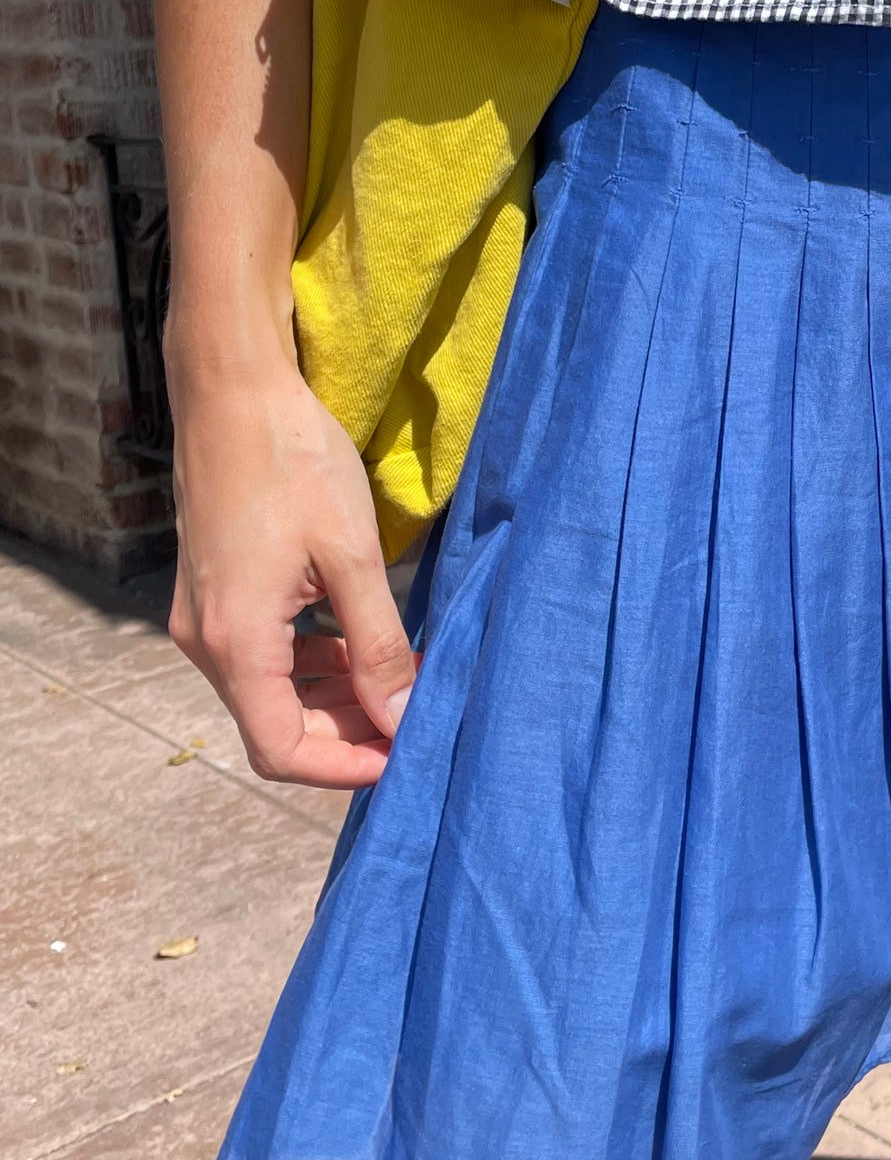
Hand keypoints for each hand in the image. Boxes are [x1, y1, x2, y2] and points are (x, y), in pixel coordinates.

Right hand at [166, 349, 418, 787]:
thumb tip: (402, 718)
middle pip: (275, 726)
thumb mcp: (352, 555)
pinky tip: (361, 644)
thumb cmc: (292, 460)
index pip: (281, 751)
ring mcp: (205, 616)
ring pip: (271, 693)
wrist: (233, 391)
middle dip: (348, 734)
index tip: (405, 755)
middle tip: (417, 716)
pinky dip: (312, 664)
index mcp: (235, 640)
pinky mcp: (215, 592)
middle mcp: (207, 640)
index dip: (345, 768)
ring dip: (334, 699)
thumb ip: (377, 645)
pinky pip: (263, 655)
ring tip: (401, 679)